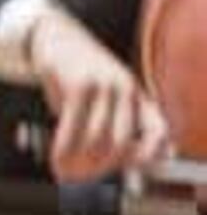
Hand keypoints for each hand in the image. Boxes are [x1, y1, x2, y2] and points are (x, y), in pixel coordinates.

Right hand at [27, 6, 168, 181]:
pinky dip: (63, 147)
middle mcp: (127, 89)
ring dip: (78, 161)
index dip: (151, 154)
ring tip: (63, 170)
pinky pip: (73, 126)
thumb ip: (109, 125)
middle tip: (80, 176)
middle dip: (99, 167)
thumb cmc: (79, 76)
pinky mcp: (80, 85)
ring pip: (96, 138)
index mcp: (137, 94)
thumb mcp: (101, 98)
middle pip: (121, 142)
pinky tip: (55, 156)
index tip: (135, 173)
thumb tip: (108, 164)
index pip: (158, 128)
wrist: (56, 39)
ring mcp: (105, 85)